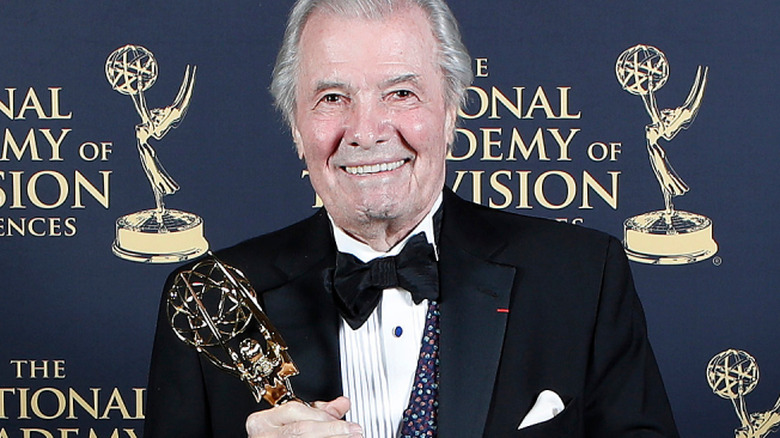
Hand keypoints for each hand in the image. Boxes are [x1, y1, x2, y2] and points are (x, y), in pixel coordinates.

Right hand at [246, 396, 362, 436]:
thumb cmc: (277, 436)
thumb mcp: (293, 423)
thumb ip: (315, 413)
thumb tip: (342, 403)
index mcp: (260, 422)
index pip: (293, 410)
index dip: (322, 414)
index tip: (343, 417)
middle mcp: (262, 436)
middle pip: (300, 429)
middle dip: (332, 428)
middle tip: (354, 430)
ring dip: (332, 437)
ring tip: (352, 437)